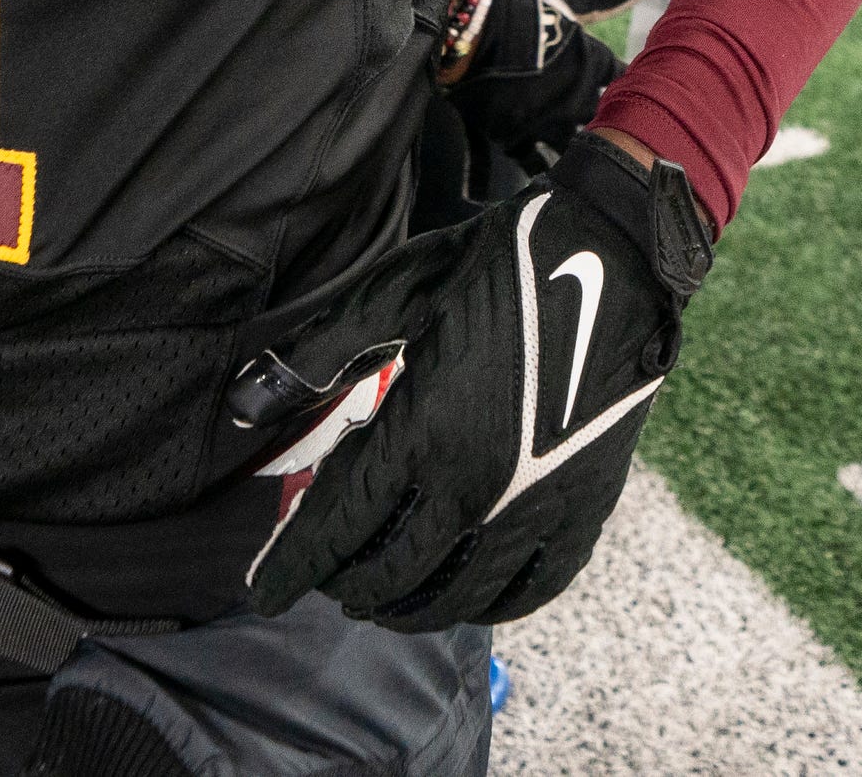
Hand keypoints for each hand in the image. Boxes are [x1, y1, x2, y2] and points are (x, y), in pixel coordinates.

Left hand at [241, 139, 711, 629]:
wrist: (617, 252)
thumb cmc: (500, 264)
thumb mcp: (398, 291)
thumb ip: (319, 352)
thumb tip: (244, 404)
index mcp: (422, 430)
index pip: (337, 526)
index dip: (294, 565)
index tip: (265, 590)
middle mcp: (476, 484)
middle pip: (390, 573)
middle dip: (346, 586)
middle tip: (327, 580)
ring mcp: (534, 504)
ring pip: (457, 595)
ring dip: (410, 609)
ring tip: (384, 602)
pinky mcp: (583, 506)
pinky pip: (530, 588)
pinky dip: (489, 604)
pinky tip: (467, 594)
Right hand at [442, 0, 636, 159]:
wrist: (468, 27)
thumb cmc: (520, 5)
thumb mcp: (565, 0)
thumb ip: (604, 0)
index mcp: (593, 62)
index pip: (621, 76)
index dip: (622, 77)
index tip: (626, 80)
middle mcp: (576, 98)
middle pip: (603, 114)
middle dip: (605, 113)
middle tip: (604, 113)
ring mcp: (545, 122)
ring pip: (576, 144)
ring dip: (580, 143)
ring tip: (583, 145)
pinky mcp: (514, 137)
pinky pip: (532, 162)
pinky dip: (539, 166)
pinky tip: (547, 170)